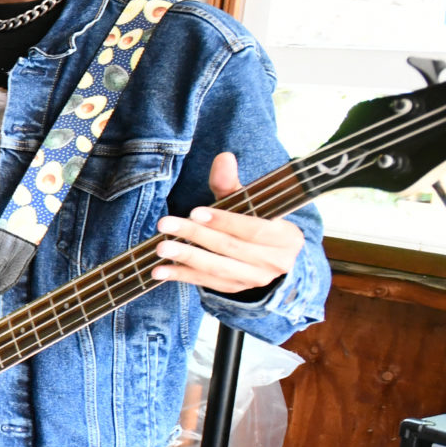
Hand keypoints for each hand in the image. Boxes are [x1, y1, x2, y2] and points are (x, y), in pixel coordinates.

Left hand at [152, 152, 300, 295]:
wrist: (271, 257)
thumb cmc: (257, 222)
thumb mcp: (250, 203)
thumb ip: (233, 184)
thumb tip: (224, 157)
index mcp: (286, 237)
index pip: (254, 229)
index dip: (224, 221)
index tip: (195, 212)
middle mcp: (275, 261)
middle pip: (230, 247)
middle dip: (195, 235)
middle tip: (166, 224)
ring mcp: (255, 279)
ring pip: (218, 268)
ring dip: (186, 257)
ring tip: (161, 248)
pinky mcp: (236, 289)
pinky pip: (206, 283)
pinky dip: (182, 276)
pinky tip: (159, 270)